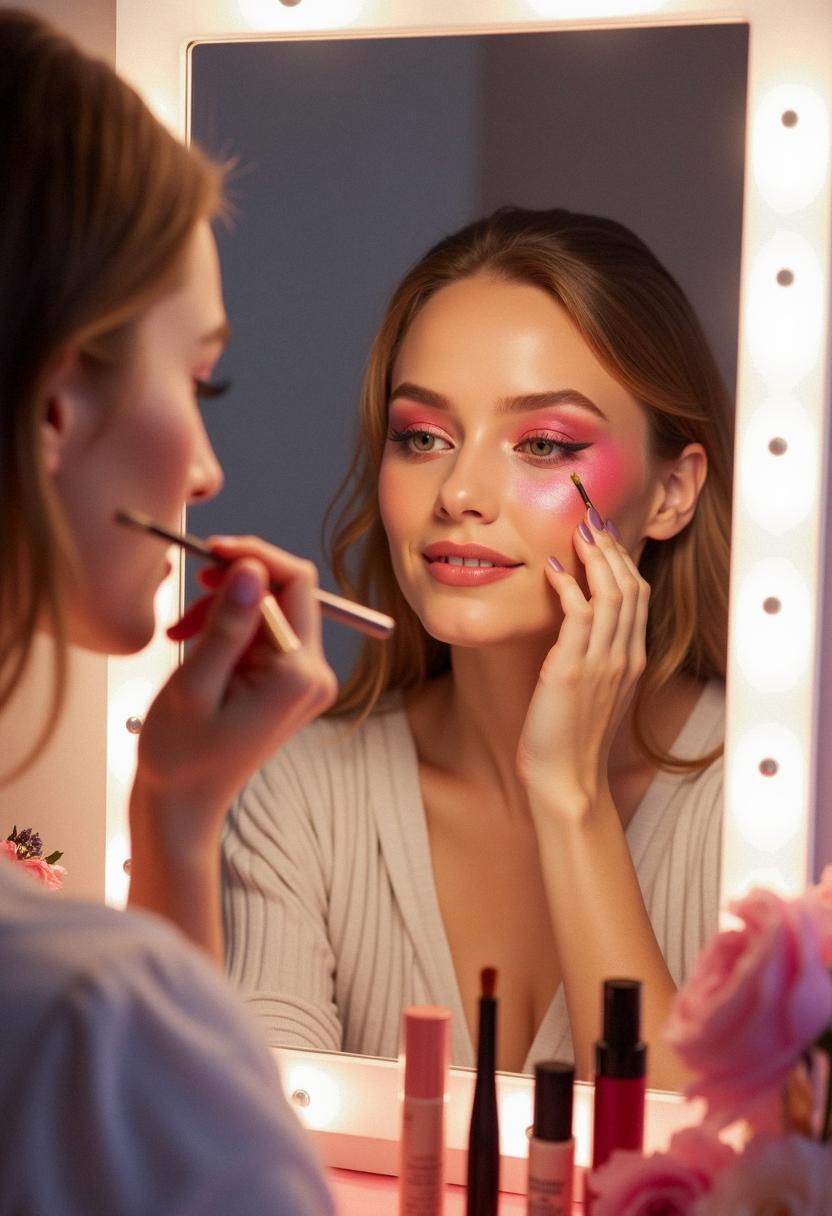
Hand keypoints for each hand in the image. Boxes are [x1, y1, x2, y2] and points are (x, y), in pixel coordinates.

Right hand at [132, 536, 336, 847]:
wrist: (183, 803)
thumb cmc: (182, 756)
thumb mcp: (196, 685)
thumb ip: (228, 624)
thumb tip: (250, 568)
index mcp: (299, 674)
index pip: (297, 583)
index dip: (255, 555)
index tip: (212, 550)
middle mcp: (314, 674)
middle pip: (284, 593)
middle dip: (233, 585)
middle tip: (189, 595)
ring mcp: (304, 680)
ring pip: (268, 610)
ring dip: (223, 609)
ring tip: (181, 633)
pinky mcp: (288, 682)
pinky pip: (262, 633)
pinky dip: (227, 629)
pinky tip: (193, 642)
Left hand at [517, 511, 649, 818]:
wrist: (568, 780)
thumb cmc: (572, 738)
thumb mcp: (591, 690)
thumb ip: (591, 656)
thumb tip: (576, 622)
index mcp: (631, 660)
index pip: (637, 596)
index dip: (622, 560)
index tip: (604, 534)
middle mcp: (624, 656)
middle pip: (630, 586)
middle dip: (612, 548)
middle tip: (591, 517)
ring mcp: (603, 663)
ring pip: (611, 594)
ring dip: (595, 557)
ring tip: (579, 530)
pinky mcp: (574, 670)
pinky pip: (579, 615)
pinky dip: (569, 586)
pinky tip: (554, 568)